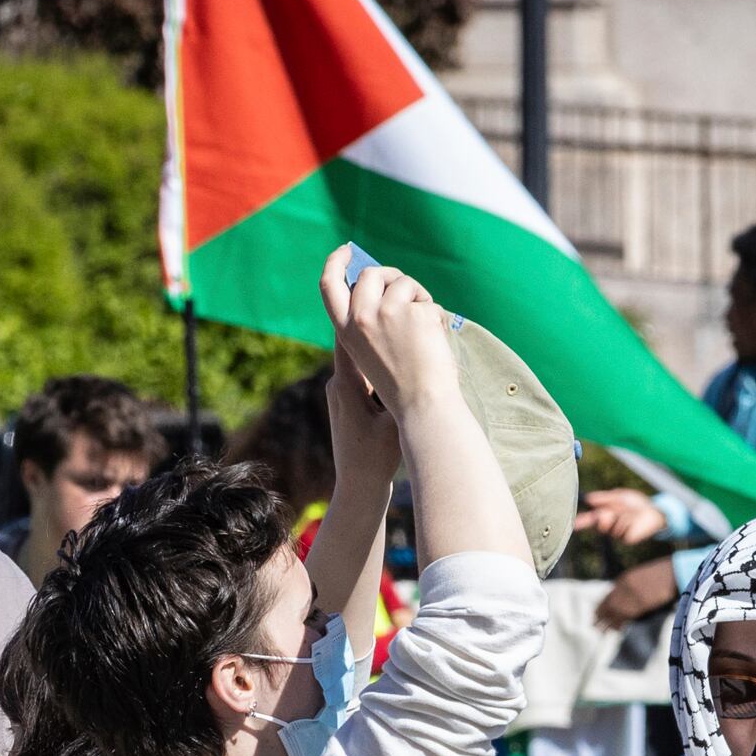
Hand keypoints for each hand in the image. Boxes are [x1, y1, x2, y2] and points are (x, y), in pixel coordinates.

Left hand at [314, 255, 403, 478]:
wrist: (358, 487)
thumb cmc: (379, 458)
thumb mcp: (395, 418)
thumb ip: (400, 388)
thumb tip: (416, 356)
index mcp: (346, 381)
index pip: (346, 329)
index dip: (352, 299)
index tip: (357, 268)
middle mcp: (339, 382)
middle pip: (349, 332)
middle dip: (365, 306)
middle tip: (386, 283)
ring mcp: (341, 392)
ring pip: (358, 351)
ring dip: (374, 332)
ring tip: (396, 314)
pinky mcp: (347, 402)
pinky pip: (362, 369)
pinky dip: (376, 355)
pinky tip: (397, 351)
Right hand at [324, 255, 458, 420]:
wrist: (423, 406)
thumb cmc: (401, 384)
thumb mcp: (371, 351)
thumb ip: (368, 319)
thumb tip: (378, 280)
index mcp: (345, 331)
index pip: (329, 285)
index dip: (335, 263)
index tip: (347, 250)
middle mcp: (361, 317)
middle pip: (372, 274)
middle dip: (391, 277)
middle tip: (408, 295)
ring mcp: (387, 313)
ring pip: (403, 282)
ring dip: (417, 297)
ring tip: (423, 330)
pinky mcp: (413, 312)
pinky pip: (426, 300)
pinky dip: (433, 314)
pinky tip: (433, 340)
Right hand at [580, 487, 668, 547]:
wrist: (653, 511)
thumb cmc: (636, 503)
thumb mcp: (620, 496)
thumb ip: (604, 497)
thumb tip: (588, 498)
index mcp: (605, 514)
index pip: (589, 519)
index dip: (580, 521)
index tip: (572, 524)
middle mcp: (609, 525)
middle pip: (599, 521)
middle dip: (606, 513)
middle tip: (614, 509)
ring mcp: (617, 533)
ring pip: (613, 523)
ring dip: (622, 514)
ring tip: (631, 512)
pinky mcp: (626, 539)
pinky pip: (622, 528)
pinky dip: (628, 521)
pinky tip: (635, 520)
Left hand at [592, 554, 678, 630]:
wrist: (672, 573)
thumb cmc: (658, 573)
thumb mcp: (638, 575)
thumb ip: (627, 585)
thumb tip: (617, 596)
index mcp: (624, 580)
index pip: (608, 596)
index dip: (601, 606)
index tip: (595, 613)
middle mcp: (625, 589)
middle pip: (610, 606)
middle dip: (601, 616)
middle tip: (593, 624)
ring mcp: (633, 598)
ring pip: (616, 613)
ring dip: (607, 623)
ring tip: (599, 630)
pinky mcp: (641, 606)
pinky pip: (627, 617)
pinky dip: (620, 624)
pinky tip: (615, 629)